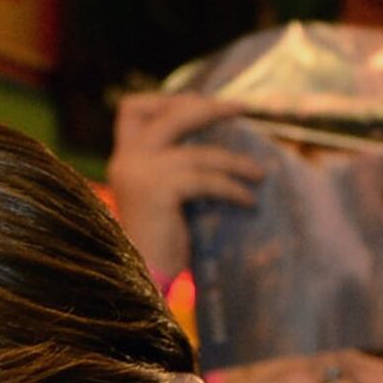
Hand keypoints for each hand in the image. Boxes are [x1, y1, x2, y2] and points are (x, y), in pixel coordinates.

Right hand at [107, 91, 267, 290]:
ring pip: (200, 153)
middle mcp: (127, 160)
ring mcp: (141, 173)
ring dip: (235, 162)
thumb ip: (173, 166)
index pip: (132, 108)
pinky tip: (249, 201)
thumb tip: (216, 142)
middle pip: (172, 114)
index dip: (166, 100)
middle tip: (243, 108)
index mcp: (123, 159)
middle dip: (210, 109)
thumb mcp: (162, 195)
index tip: (198, 104)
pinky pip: (207, 179)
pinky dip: (232, 189)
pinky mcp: (159, 191)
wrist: (140, 282)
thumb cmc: (157, 246)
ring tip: (260, 174)